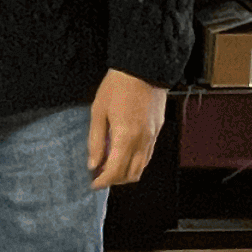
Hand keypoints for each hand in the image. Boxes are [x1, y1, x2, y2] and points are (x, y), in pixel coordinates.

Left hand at [87, 68, 165, 188]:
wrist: (142, 67)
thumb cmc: (117, 86)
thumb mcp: (98, 111)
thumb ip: (95, 140)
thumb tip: (93, 164)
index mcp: (125, 137)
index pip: (115, 172)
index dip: (103, 181)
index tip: (93, 183)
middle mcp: (142, 141)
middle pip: (131, 175)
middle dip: (114, 180)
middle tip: (100, 176)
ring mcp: (153, 136)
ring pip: (142, 167)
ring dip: (126, 173)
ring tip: (111, 166)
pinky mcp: (158, 130)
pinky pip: (148, 155)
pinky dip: (136, 162)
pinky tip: (124, 154)